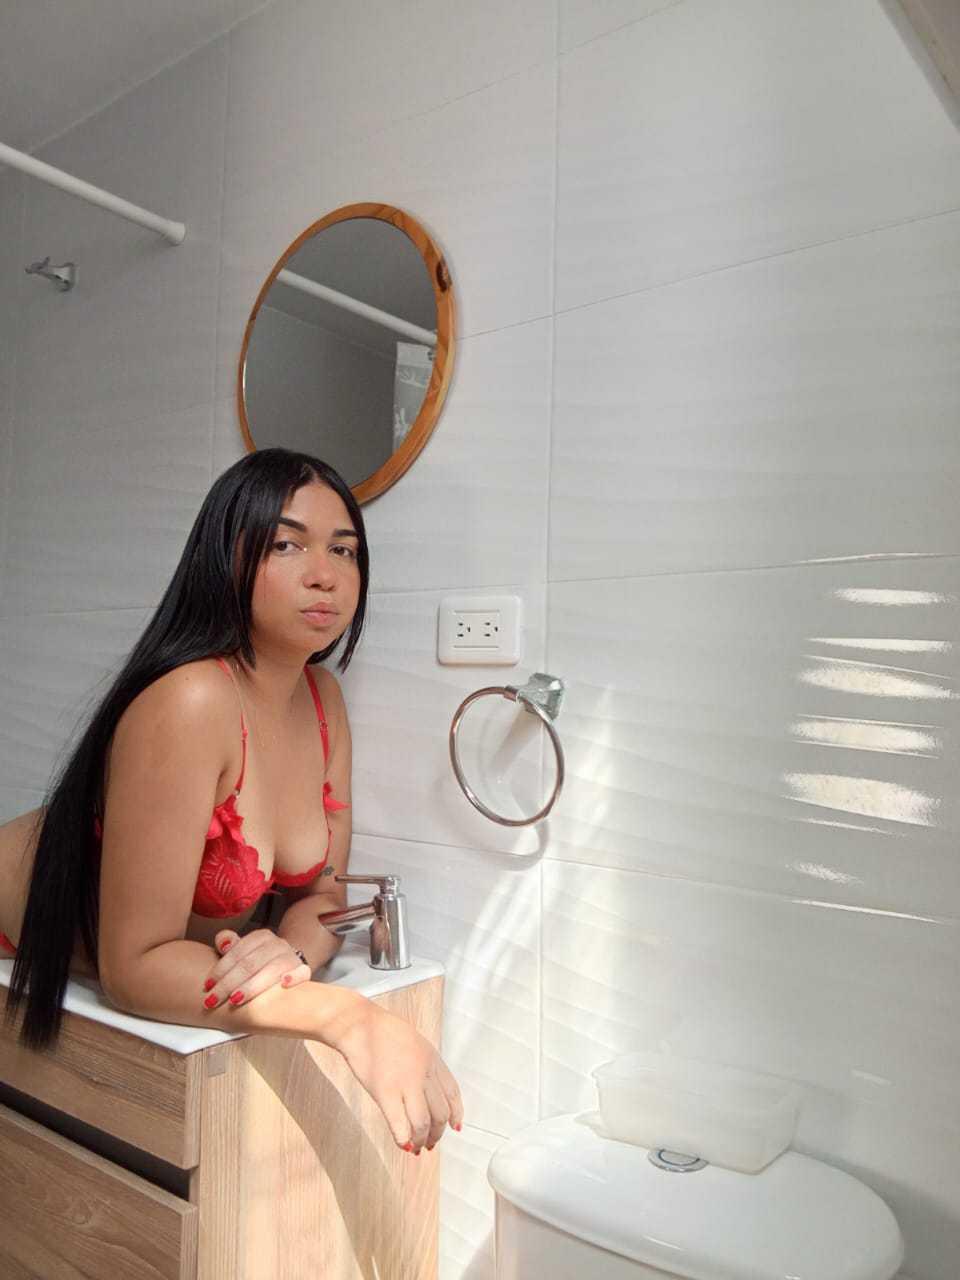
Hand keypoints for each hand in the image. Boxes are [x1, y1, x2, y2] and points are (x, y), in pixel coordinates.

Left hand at [201, 927, 311, 1011]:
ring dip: (252, 986)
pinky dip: (294, 977)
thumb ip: (229, 944)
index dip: (220, 969)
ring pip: (272, 969)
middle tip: (212, 1000)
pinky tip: (283, 985)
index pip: (238, 952)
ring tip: (235, 1000)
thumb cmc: (258, 963)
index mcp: (261, 937)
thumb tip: (223, 943)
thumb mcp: (243, 951)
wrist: (288, 966)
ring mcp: (292, 957)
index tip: (207, 986)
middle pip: (250, 963)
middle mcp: (278, 944)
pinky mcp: (304, 971)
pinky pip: (303, 972)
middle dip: (229, 983)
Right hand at [327, 1001, 463, 1153]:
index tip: (455, 1126)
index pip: (453, 1093)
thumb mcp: (415, 1042)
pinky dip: (404, 1139)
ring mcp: (406, 1083)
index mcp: (433, 1058)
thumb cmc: (381, 1032)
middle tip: (430, 1142)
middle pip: (441, 1112)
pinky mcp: (385, 1093)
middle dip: (438, 1133)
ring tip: (416, 1147)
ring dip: (421, 1140)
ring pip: (423, 1123)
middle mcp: (424, 1072)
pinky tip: (402, 1144)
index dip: (456, 1113)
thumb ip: (424, 1065)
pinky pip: (400, 1125)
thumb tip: (427, 1090)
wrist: (358, 1025)